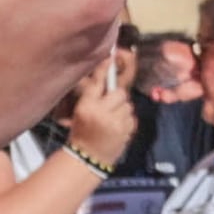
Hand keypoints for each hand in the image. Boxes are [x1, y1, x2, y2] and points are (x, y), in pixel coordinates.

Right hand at [63, 43, 138, 164]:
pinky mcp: (126, 132)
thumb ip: (94, 93)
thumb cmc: (82, 131)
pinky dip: (127, 121)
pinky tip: (117, 128)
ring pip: (128, 105)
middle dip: (117, 98)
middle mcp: (100, 113)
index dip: (105, 69)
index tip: (111, 55)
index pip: (98, 83)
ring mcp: (115, 123)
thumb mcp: (81, 111)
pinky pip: (132, 117)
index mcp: (86, 106)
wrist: (88, 157)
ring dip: (123, 110)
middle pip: (119, 93)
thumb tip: (108, 69)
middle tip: (110, 106)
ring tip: (112, 119)